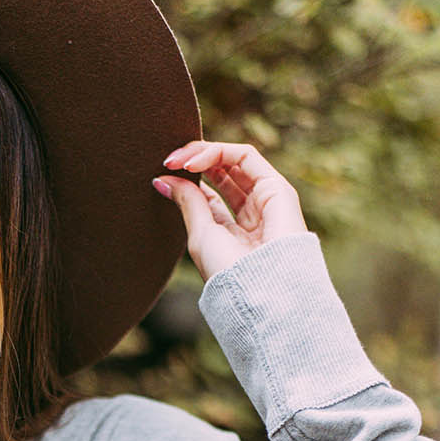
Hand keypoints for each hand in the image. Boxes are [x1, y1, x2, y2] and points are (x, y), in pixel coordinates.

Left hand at [153, 140, 308, 283]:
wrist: (259, 287)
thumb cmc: (229, 271)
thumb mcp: (200, 234)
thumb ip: (188, 203)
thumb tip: (162, 179)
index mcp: (231, 230)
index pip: (209, 192)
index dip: (187, 178)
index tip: (162, 173)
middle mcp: (251, 213)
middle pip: (221, 173)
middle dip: (193, 160)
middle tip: (169, 161)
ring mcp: (266, 199)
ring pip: (233, 160)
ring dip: (203, 153)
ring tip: (179, 160)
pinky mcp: (277, 188)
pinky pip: (246, 156)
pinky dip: (218, 152)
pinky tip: (195, 163)